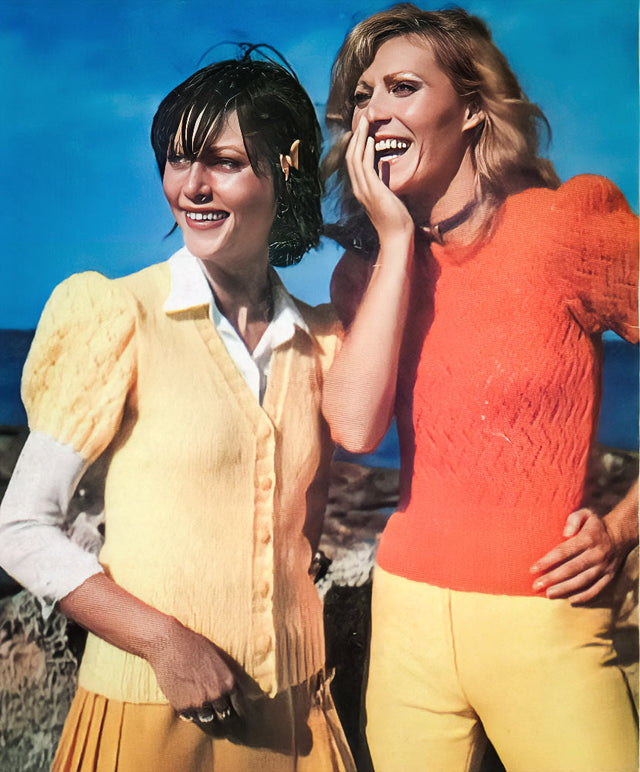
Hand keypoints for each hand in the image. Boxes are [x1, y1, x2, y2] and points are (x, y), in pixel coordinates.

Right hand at [146, 618, 238, 714]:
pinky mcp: (182, 707)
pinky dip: (189, 712)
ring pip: (207, 718)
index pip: (239, 705)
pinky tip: (186, 700)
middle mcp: (217, 695)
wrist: (169, 644)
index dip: (235, 706)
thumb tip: (235, 689)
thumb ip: (227, 676)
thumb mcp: (218, 658)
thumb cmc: (194, 646)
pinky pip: (190, 717)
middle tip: (215, 706)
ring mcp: (199, 703)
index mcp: (228, 682)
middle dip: (220, 709)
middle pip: (224, 713)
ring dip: (204, 713)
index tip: (233, 708)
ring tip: (199, 704)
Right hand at [345, 115, 413, 244]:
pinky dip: (366, 152)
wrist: (395, 236)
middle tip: (361, 120)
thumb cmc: (394, 219)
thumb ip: (382, 182)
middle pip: (351, 157)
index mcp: (361, 189)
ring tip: (364, 123)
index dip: (355, 145)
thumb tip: (384, 167)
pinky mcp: (373, 191)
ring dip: (359, 139)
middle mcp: (359, 188)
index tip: (362, 131)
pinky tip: (370, 141)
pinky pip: (365, 167)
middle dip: (355, 137)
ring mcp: (364, 190)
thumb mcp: (387, 196)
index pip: (353, 162)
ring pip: (355, 159)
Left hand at [530, 508, 624, 603]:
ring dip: (565, 589)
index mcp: (587, 539)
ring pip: (582, 581)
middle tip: (536, 586)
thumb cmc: (596, 525)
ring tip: (548, 594)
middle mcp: (596, 555)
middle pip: (571, 569)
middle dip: (552, 578)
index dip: (547, 561)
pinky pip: (597, 589)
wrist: (621, 534)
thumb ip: (573, 519)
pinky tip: (570, 600)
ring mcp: (604, 567)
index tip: (533, 569)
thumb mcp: (586, 514)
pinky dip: (585, 597)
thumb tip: (565, 533)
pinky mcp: (609, 576)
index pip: (564, 551)